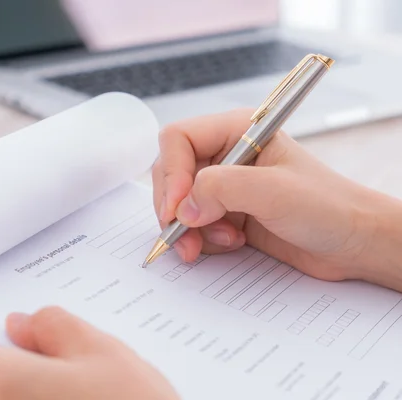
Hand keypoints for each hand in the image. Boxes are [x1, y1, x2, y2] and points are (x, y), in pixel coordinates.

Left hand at [0, 301, 179, 399]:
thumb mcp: (99, 351)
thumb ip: (54, 329)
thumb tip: (23, 324)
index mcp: (8, 383)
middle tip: (24, 318)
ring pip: (7, 383)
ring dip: (25, 362)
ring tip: (69, 347)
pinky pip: (25, 397)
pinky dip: (38, 379)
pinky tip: (73, 372)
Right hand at [152, 108, 401, 288]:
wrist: (353, 243)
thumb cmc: (327, 206)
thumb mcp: (273, 191)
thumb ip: (221, 189)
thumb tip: (182, 209)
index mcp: (237, 131)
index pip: (178, 139)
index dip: (171, 173)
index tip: (177, 209)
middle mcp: (226, 155)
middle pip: (171, 173)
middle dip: (175, 208)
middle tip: (184, 235)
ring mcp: (225, 186)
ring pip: (179, 203)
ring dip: (189, 229)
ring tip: (221, 241)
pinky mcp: (226, 213)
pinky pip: (193, 225)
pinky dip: (202, 239)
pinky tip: (231, 243)